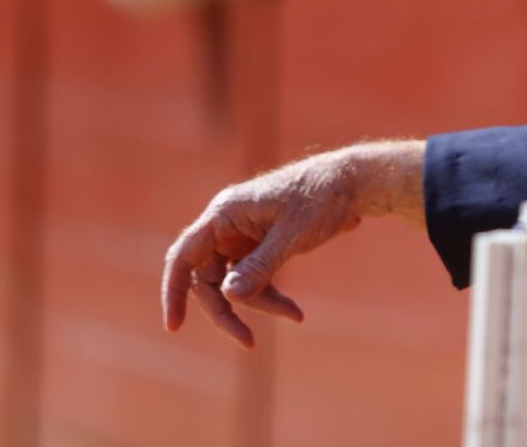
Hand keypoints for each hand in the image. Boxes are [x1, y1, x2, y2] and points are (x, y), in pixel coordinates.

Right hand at [161, 140, 424, 347]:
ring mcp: (243, 237)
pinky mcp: (260, 246)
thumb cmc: (321, 198)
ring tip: (296, 315)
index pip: (184, 256)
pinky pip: (253, 280)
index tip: (175, 326)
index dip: (173, 291)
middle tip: (248, 342)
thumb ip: (261, 265)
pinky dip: (270, 297)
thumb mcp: (292, 234)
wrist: (352, 183)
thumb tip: (229, 297)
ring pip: (234, 283)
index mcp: (224, 213)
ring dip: (259, 304)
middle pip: (208, 279)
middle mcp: (227, 226)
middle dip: (228, 310)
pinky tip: (295, 312)